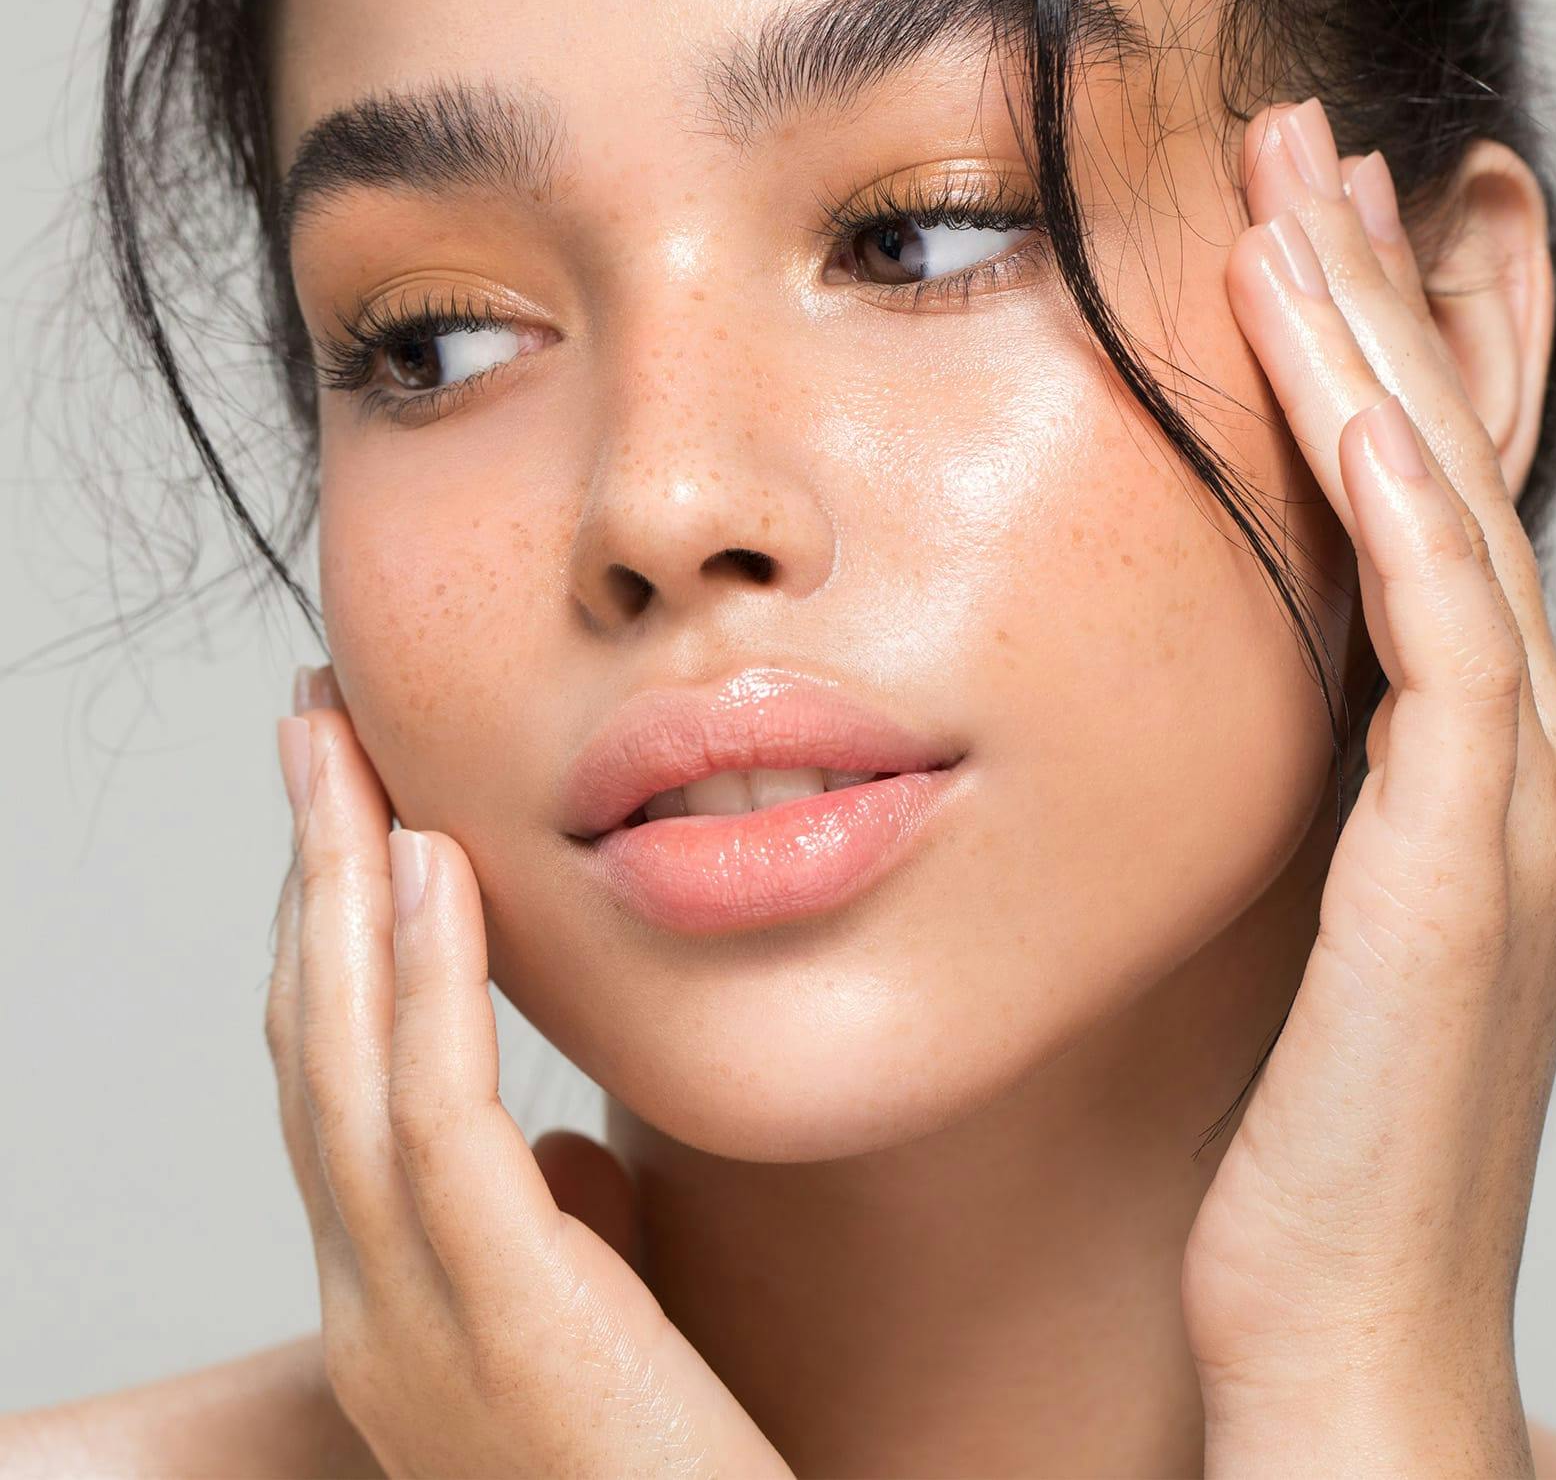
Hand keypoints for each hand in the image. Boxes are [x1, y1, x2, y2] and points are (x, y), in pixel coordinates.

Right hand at [267, 673, 792, 1479]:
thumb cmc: (670, 1463)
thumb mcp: (590, 1325)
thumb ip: (554, 1229)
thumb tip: (557, 1143)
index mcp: (389, 1293)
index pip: (329, 1080)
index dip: (325, 932)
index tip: (343, 806)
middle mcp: (372, 1301)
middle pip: (310, 1042)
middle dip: (307, 871)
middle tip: (311, 727)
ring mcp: (416, 1318)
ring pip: (346, 1062)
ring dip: (342, 890)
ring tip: (347, 753)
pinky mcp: (504, 1316)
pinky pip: (440, 1120)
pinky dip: (427, 984)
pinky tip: (436, 871)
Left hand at [1180, 100, 1555, 1475]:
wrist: (1353, 1330)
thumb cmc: (1308, 1135)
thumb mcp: (1289, 910)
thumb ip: (1278, 787)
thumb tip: (1186, 687)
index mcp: (1467, 762)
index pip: (1419, 502)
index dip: (1363, 350)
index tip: (1288, 225)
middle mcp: (1519, 756)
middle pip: (1447, 466)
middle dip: (1376, 294)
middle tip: (1305, 143)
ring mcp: (1512, 801)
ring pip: (1449, 509)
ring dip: (1375, 343)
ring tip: (1301, 189)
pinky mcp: (1465, 861)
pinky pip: (1436, 631)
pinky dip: (1395, 493)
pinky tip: (1334, 380)